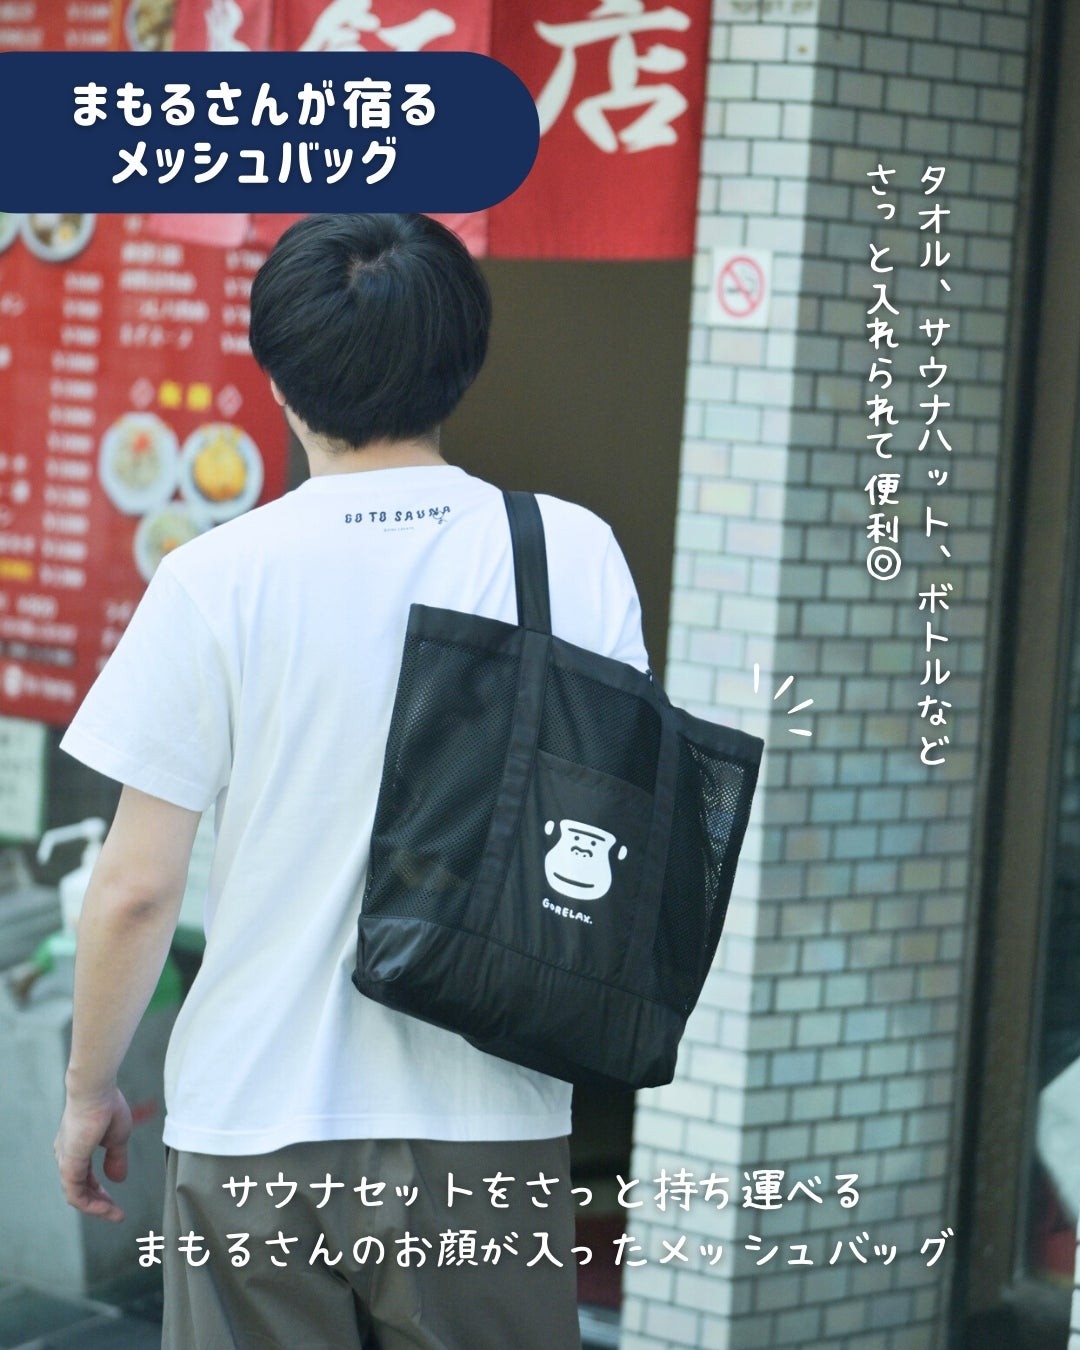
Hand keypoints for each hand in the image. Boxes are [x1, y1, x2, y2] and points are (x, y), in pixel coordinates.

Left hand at [54, 1086, 132, 1222]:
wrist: (96, 1091)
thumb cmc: (107, 1107)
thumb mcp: (117, 1137)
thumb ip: (116, 1158)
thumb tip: (118, 1178)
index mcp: (76, 1148)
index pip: (85, 1179)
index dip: (100, 1192)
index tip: (115, 1201)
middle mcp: (67, 1157)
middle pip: (80, 1189)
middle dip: (99, 1203)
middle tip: (116, 1212)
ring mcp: (66, 1162)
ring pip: (77, 1195)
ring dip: (96, 1207)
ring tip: (114, 1213)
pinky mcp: (69, 1165)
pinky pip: (76, 1194)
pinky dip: (91, 1204)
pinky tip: (105, 1207)